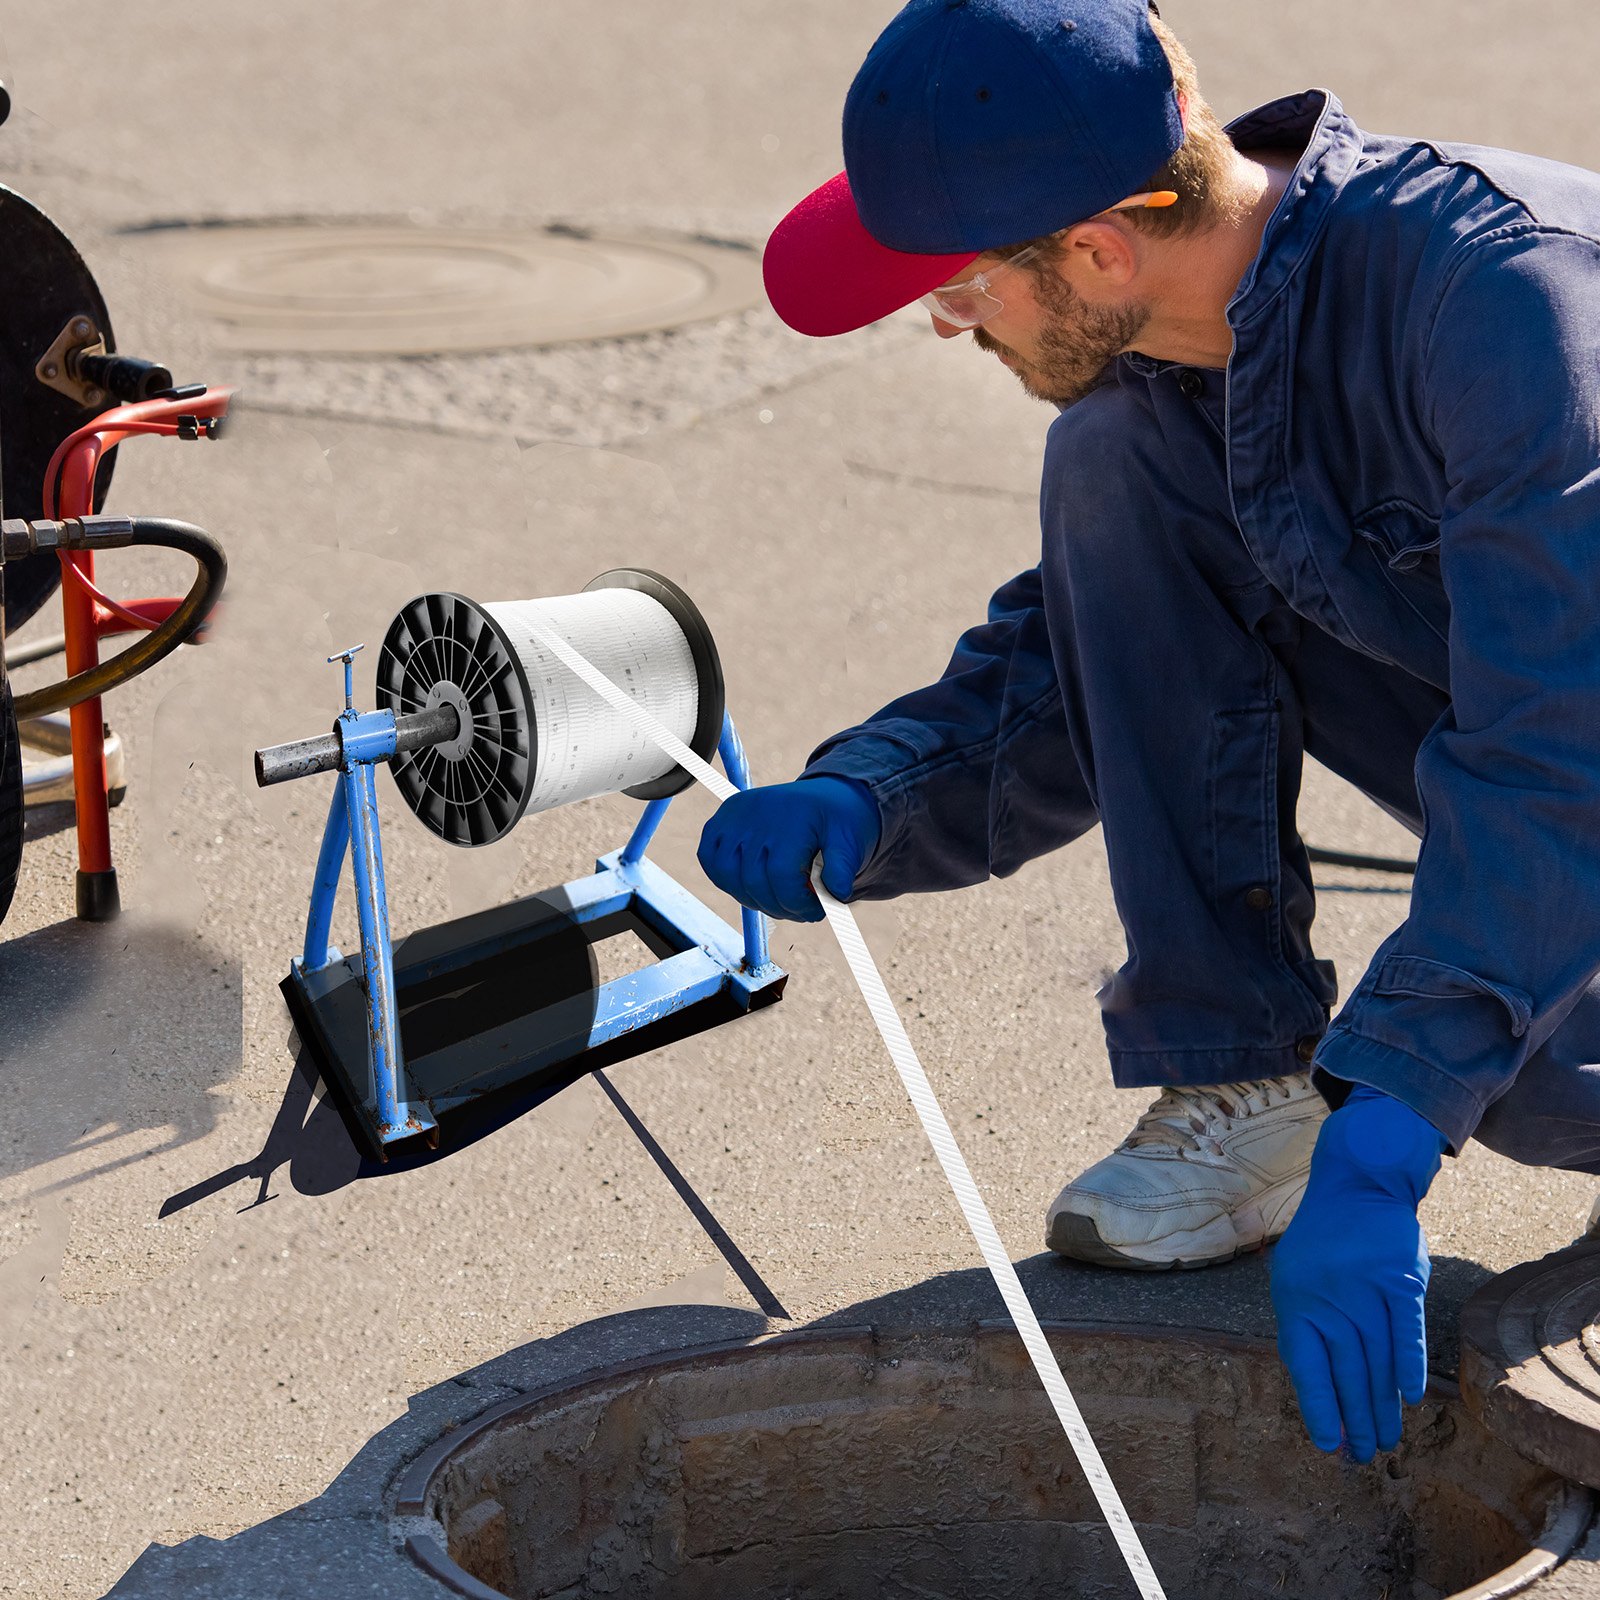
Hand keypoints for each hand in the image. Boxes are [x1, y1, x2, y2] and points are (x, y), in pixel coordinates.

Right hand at [697, 776, 880, 921]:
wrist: (824, 797)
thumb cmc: (838, 822)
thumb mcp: (852, 842)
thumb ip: (843, 869)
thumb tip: (835, 896)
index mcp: (792, 817)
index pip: (782, 875)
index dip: (798, 904)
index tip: (817, 911)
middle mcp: (756, 813)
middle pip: (754, 881)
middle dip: (780, 907)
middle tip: (800, 910)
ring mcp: (734, 817)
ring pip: (728, 875)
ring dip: (752, 898)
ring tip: (778, 898)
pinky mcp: (720, 822)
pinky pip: (710, 860)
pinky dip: (726, 880)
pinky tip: (752, 885)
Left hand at [1270, 1086, 1446, 1461]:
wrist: (1357, 1186)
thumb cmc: (1323, 1244)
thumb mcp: (1294, 1279)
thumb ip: (1305, 1328)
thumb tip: (1319, 1391)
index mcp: (1296, 1301)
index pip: (1306, 1366)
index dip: (1319, 1407)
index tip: (1329, 1445)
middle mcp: (1329, 1298)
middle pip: (1345, 1371)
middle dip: (1355, 1419)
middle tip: (1364, 1456)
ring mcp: (1366, 1288)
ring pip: (1375, 1359)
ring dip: (1381, 1404)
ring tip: (1386, 1440)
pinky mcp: (1401, 1280)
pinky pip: (1406, 1330)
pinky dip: (1407, 1364)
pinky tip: (1409, 1397)